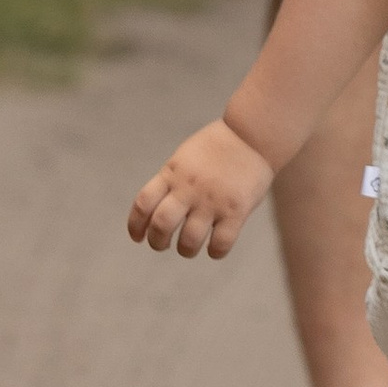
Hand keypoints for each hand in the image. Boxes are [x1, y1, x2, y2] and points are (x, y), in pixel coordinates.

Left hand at [129, 117, 274, 259]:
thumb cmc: (217, 147)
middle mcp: (188, 188)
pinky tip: (215, 248)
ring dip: (185, 250)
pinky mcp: (236, 211)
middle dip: (157, 242)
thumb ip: (172, 181)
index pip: (143, 204)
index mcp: (172, 173)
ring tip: (188, 248)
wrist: (252, 134)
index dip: (135, 226)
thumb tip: (159, 210)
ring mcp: (212, 201)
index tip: (138, 237)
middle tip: (162, 245)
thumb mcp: (185, 158)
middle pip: (161, 225)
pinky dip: (215, 252)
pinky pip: (221, 244)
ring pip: (189, 240)